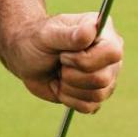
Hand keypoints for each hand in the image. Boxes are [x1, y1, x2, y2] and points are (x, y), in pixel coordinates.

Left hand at [2, 12, 124, 112]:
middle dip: (72, 75)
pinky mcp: (97, 94)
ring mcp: (107, 75)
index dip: (85, 60)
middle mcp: (110, 55)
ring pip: (97, 95)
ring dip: (69, 87)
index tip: (63, 55)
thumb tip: (92, 30)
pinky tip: (60, 86)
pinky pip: (89, 106)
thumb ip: (68, 34)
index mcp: (104, 33)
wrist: (25, 58)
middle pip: (103, 78)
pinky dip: (68, 99)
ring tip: (60, 73)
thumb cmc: (36, 41)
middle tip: (59, 64)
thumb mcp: (47, 34)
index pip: (112, 53)